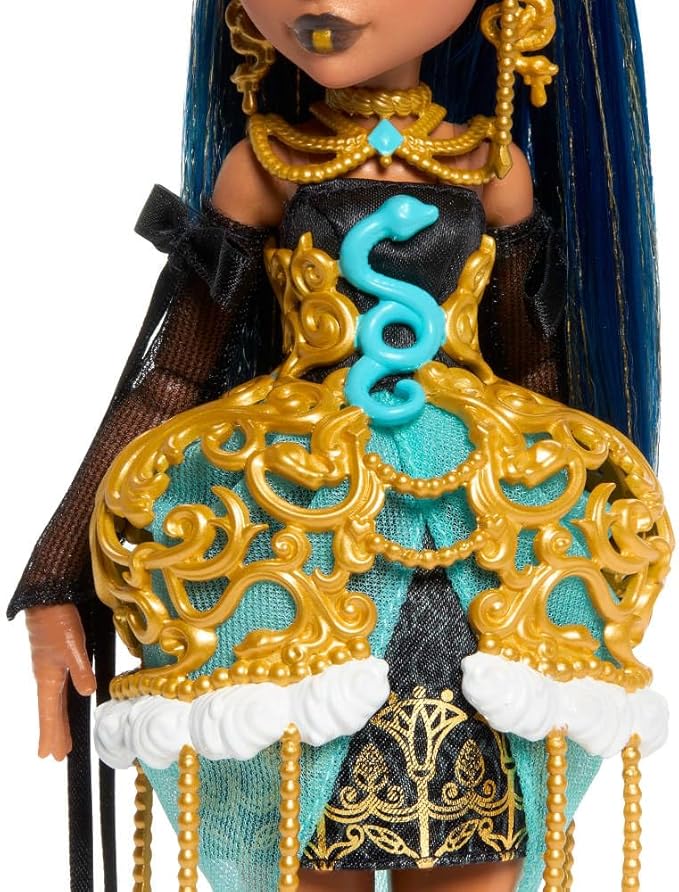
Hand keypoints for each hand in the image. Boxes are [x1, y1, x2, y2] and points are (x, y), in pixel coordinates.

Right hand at [26, 604, 95, 760]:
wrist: (48, 599)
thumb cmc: (57, 622)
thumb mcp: (73, 647)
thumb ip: (80, 670)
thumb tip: (87, 693)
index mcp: (47, 678)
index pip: (49, 714)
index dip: (52, 734)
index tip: (52, 755)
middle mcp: (46, 676)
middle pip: (50, 711)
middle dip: (54, 733)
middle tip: (57, 755)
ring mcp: (50, 668)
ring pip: (53, 701)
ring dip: (57, 720)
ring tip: (61, 738)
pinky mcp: (55, 658)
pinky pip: (57, 689)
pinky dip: (59, 703)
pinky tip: (63, 703)